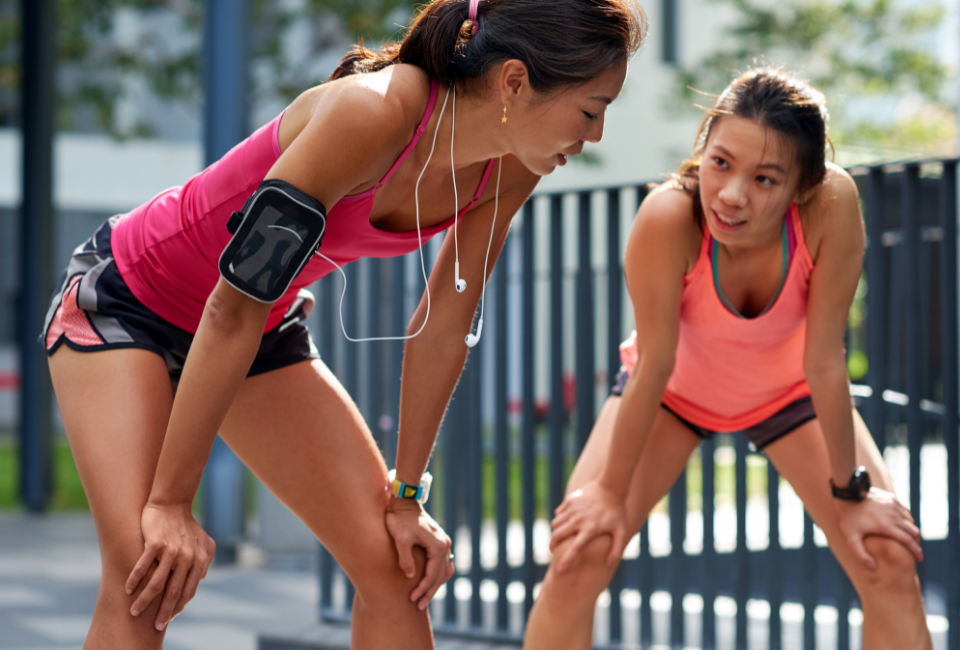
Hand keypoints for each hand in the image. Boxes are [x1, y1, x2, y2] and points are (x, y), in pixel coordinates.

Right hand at [126, 502, 215, 629]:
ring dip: (144, 601)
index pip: (189, 590)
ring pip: (157, 583)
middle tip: (155, 626)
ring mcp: (171, 551)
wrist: (172, 503)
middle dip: (163, 612)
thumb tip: (200, 579)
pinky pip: (143, 567)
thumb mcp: (203, 542)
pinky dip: (135, 580)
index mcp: (199, 559)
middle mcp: (187, 557)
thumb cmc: (187, 524)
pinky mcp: (156, 543)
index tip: (169, 617)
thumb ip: (203, 561)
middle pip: (174, 592)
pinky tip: (128, 590)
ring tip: (134, 612)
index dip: (179, 606)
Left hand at [384, 496, 453, 610]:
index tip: (412, 598)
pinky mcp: (439, 541)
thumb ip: (406, 559)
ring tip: (424, 597)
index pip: (432, 574)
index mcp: (438, 546)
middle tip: (418, 605)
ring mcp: (443, 543)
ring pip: (443, 570)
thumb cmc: (400, 519)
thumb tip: (411, 576)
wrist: (404, 502)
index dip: (422, 588)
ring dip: (435, 584)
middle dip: (429, 591)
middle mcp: (444, 545)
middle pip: (440, 575)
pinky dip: (438, 575)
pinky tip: (430, 582)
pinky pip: (442, 563)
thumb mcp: (400, 539)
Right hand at [550, 480, 627, 573]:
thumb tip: (608, 564)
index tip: (559, 572)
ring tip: (562, 535)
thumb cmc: (617, 511)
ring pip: (555, 525)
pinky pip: (558, 513)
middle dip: (554, 545)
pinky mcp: (569, 501)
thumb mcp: (621, 531)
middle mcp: (578, 520)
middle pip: (558, 536)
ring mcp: (572, 509)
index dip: (565, 562)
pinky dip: (560, 519)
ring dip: (557, 532)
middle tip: (555, 549)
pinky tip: (567, 520)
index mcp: (590, 529)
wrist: (611, 486)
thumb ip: (616, 549)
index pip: (574, 549)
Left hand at [835, 487, 922, 569]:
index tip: (920, 559)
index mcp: (885, 526)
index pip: (908, 541)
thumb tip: (873, 568)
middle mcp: (893, 515)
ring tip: (909, 540)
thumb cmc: (848, 518)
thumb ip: (861, 554)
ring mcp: (893, 506)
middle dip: (916, 543)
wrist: (847, 495)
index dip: (916, 551)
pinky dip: (907, 520)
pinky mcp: (892, 499)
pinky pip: (906, 511)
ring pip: (911, 521)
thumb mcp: (851, 538)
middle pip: (913, 531)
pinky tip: (903, 526)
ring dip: (912, 531)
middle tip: (915, 552)